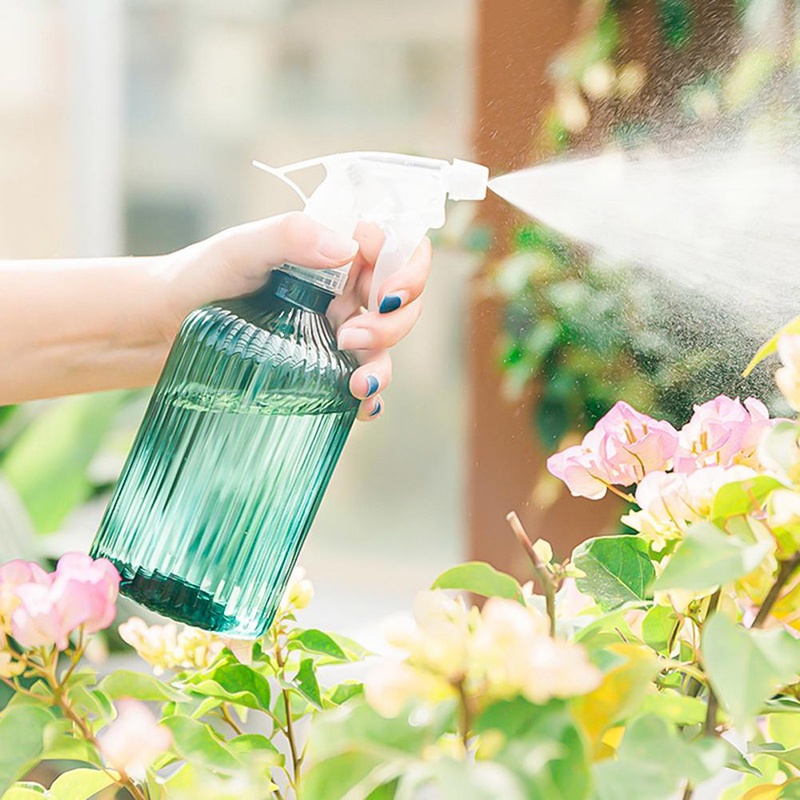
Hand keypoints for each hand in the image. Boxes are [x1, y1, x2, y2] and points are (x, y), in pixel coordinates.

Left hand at [159, 213, 431, 420]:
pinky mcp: (318, 372)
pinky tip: (362, 407)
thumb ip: (292, 235)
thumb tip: (349, 247)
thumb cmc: (200, 276)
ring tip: (356, 383)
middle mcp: (341, 295)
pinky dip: (371, 399)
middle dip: (392, 323)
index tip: (382, 289)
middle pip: (400, 306)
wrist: (161, 324)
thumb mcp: (242, 247)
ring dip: (383, 365)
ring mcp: (332, 335)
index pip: (397, 252)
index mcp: (334, 256)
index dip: (407, 269)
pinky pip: (359, 386)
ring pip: (385, 349)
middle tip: (351, 336)